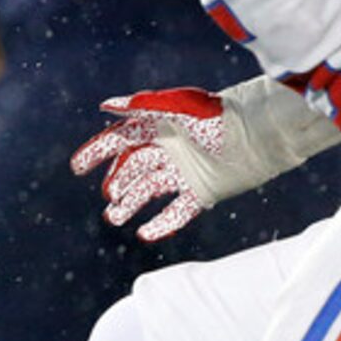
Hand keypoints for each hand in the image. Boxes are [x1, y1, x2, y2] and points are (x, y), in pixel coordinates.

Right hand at [70, 88, 229, 241]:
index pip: (120, 140)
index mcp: (160, 127)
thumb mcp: (183, 106)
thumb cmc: (223, 115)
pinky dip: (161, 223)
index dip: (97, 152)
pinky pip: (177, 211)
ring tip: (115, 218)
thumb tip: (106, 106)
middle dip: (116, 184)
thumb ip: (146, 105)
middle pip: (132, 168)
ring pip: (149, 191)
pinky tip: (144, 234)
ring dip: (130, 204)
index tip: (76, 168)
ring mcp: (185, 172)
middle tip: (109, 199)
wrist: (264, 136)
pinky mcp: (203, 192)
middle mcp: (169, 150)